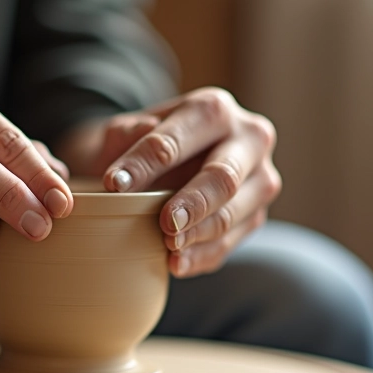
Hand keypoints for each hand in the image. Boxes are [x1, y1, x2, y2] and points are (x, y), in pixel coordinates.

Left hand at [98, 88, 279, 277]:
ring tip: (168, 244)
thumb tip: (141, 132)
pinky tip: (176, 264)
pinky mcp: (256, 215)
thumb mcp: (124, 133)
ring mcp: (259, 179)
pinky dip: (201, 255)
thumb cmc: (143, 147)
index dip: (146, 162)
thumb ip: (125, 132)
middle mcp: (248, 140)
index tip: (113, 185)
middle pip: (224, 176)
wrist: (163, 167)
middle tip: (164, 222)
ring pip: (233, 213)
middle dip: (193, 202)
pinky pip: (231, 242)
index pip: (180, 136)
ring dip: (198, 234)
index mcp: (214, 109)